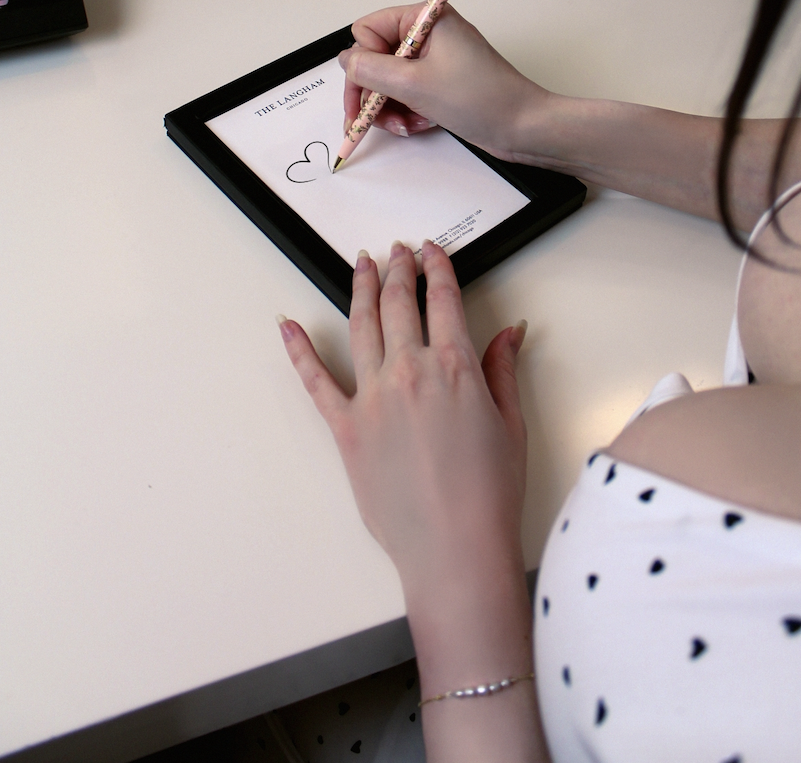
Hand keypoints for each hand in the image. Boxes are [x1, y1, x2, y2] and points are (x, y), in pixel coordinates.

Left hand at [280, 243, 549, 761]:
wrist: (454, 548)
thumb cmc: (489, 493)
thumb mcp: (512, 423)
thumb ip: (504, 370)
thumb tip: (509, 332)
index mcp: (455, 366)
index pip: (443, 298)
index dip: (437, 268)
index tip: (433, 252)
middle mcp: (409, 371)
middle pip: (399, 302)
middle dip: (398, 269)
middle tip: (397, 252)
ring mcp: (372, 397)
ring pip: (361, 326)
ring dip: (360, 289)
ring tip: (361, 265)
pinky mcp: (345, 428)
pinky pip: (315, 381)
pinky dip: (299, 350)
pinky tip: (288, 326)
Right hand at [340, 6, 548, 159]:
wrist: (523, 127)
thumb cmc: (481, 99)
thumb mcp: (414, 84)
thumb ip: (371, 70)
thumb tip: (346, 60)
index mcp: (425, 18)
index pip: (368, 30)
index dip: (364, 64)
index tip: (367, 94)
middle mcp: (428, 32)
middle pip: (375, 58)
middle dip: (372, 92)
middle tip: (368, 122)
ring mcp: (435, 58)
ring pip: (389, 80)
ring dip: (389, 107)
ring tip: (404, 126)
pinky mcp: (441, 81)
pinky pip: (407, 93)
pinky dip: (406, 112)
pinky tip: (418, 126)